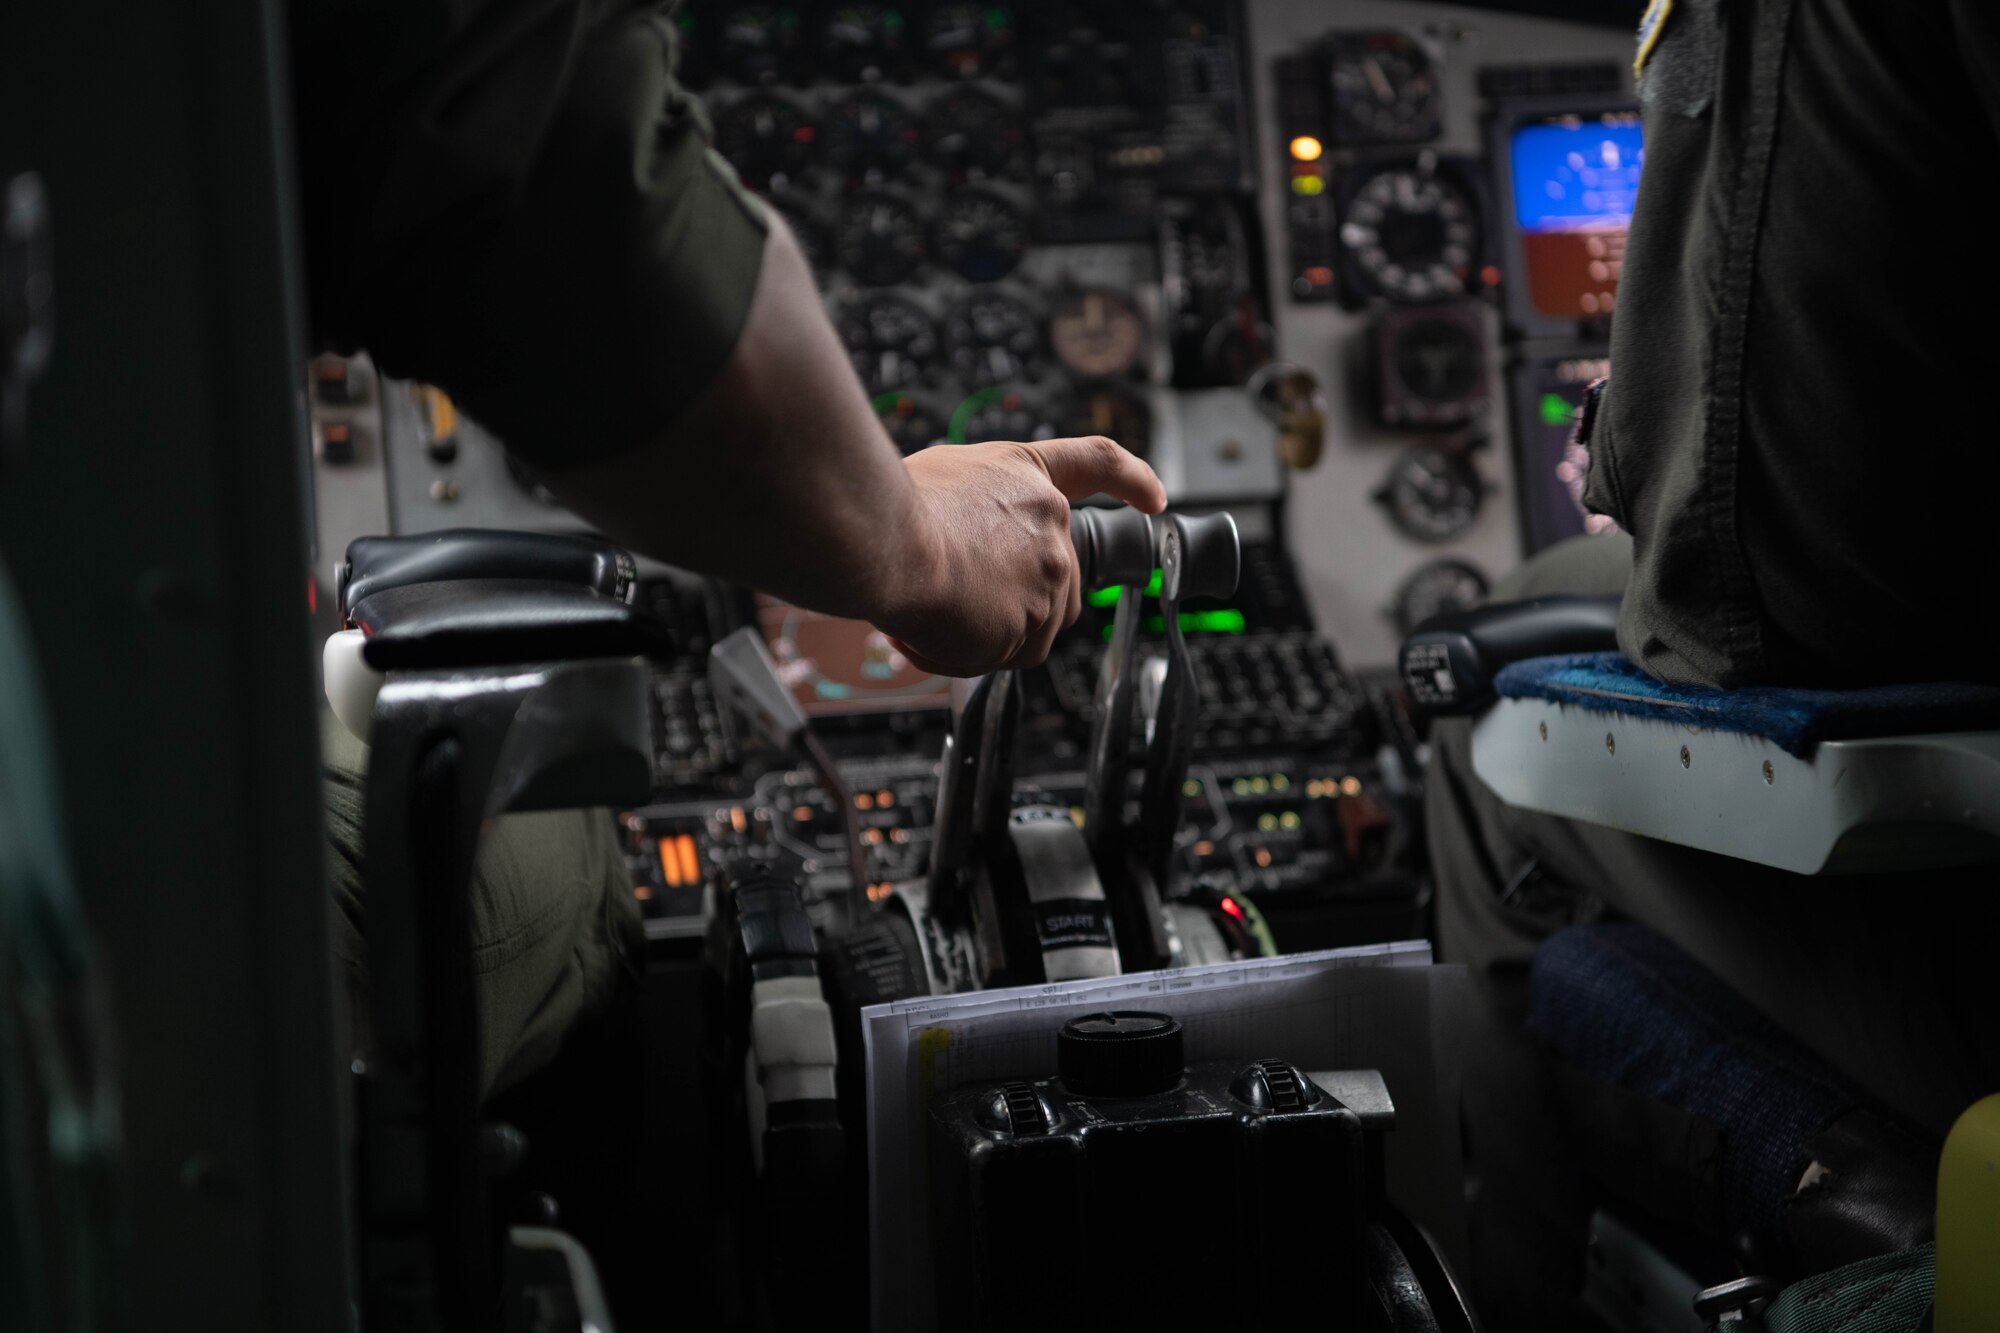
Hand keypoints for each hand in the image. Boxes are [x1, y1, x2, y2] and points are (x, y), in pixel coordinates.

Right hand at [873, 436, 1165, 675]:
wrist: (889, 541)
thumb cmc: (899, 505)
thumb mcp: (947, 477)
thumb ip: (981, 505)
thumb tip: (963, 539)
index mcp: (1032, 477)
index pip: (1097, 463)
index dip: (1130, 480)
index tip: (1154, 498)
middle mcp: (1051, 526)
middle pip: (1055, 579)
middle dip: (1013, 597)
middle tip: (955, 592)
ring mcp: (1047, 579)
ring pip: (1027, 623)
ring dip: (979, 626)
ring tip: (927, 606)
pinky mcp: (1030, 628)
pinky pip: (999, 656)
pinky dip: (960, 653)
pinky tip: (926, 631)